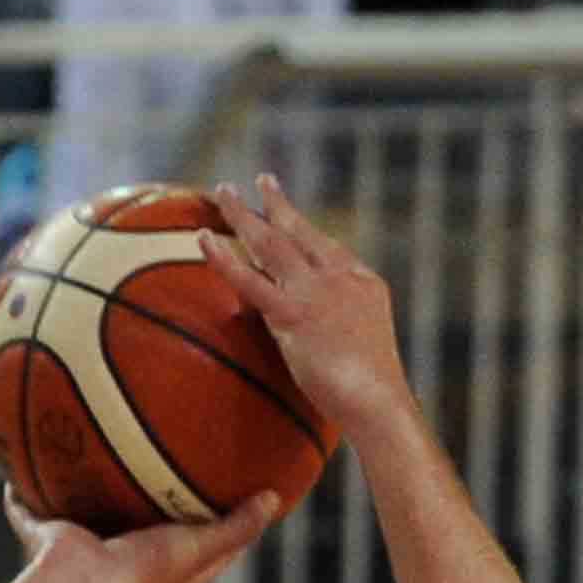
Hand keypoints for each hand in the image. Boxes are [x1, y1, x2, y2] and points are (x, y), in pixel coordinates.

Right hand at [6, 486, 281, 582]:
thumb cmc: (142, 574)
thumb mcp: (199, 548)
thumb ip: (236, 528)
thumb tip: (275, 499)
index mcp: (160, 574)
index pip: (194, 548)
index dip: (209, 524)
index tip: (222, 493)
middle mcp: (120, 564)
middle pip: (137, 529)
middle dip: (144, 504)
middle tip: (158, 463)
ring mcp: (82, 552)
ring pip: (85, 517)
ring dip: (85, 494)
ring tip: (90, 455)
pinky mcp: (47, 539)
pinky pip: (30, 512)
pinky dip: (22, 496)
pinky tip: (17, 467)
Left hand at [200, 172, 412, 436]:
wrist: (379, 401)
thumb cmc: (372, 392)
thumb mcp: (362, 348)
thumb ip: (338, 329)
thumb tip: (310, 337)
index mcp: (363, 283)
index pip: (327, 247)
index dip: (304, 228)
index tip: (287, 213)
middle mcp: (339, 277)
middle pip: (300, 230)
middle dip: (276, 203)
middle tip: (260, 180)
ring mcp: (315, 292)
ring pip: (270, 242)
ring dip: (243, 214)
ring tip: (222, 192)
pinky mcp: (293, 314)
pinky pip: (249, 279)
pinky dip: (223, 257)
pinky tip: (203, 238)